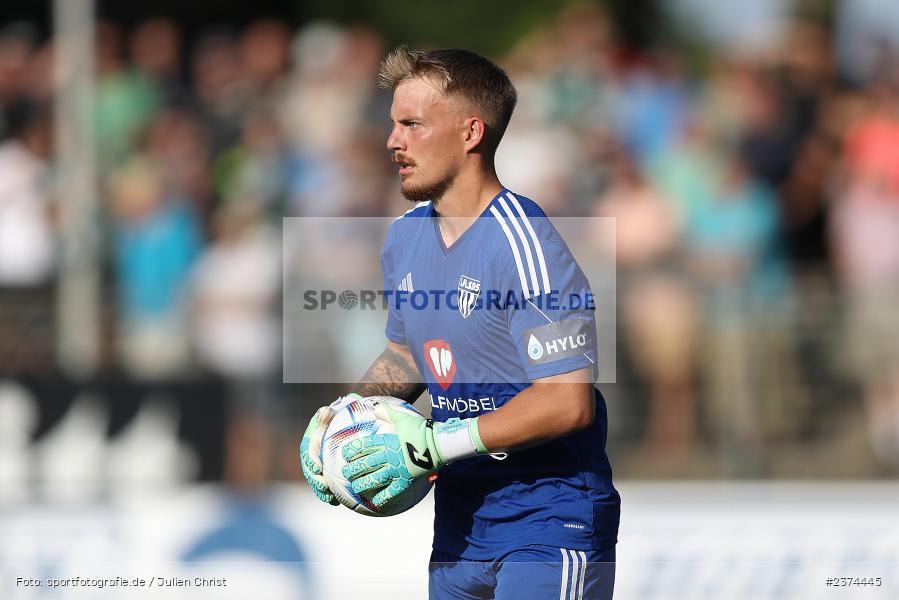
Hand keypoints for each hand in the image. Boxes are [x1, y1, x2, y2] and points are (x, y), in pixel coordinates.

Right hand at [300, 394, 360, 504]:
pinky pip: (327, 485)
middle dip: (314, 480)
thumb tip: (324, 413)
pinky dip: (330, 494)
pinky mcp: (330, 472)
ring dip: (321, 490)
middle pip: (310, 469)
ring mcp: (321, 463)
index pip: (307, 450)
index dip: (310, 460)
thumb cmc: (345, 414)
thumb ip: (329, 412)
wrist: (354, 420)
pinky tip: (337, 501)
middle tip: (323, 486)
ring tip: (329, 498)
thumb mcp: (337, 410)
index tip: (318, 467)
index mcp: (312, 439)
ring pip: (317, 480)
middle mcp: (314, 452)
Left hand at [342, 403, 486, 507]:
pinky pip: (391, 491)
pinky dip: (383, 497)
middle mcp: (389, 456)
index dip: (353, 450)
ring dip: (363, 484)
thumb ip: (388, 413)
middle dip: (353, 469)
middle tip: (345, 472)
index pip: (365, 446)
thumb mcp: (403, 418)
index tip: (345, 453)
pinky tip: (375, 502)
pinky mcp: (405, 480)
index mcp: (387, 442)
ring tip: (355, 487)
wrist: (438, 444)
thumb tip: (375, 407)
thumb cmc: (421, 430)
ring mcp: (397, 470)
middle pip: (366, 464)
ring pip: (375, 478)